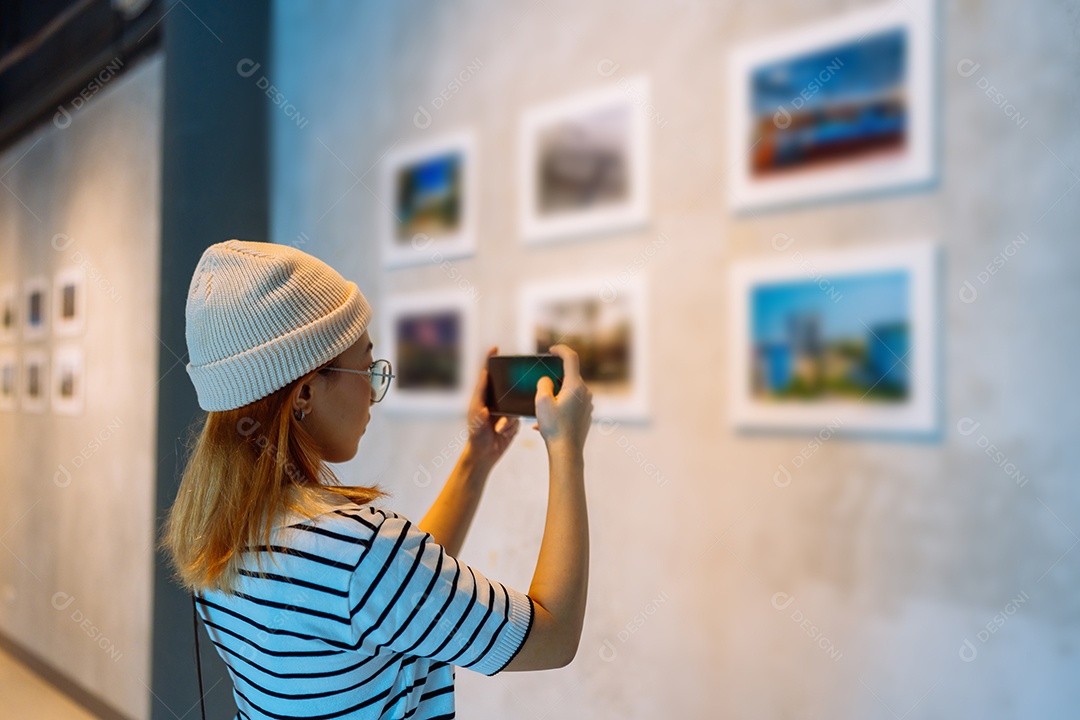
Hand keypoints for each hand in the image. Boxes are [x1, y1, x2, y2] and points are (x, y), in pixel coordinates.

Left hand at [466, 346, 520, 464]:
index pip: (487, 375)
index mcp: (483, 397)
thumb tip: (483, 388)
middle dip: (509, 391)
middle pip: (505, 388)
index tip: (494, 348)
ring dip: (507, 420)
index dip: (489, 361)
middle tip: (509, 395)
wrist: (485, 454)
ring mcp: (505, 411)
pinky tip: (503, 433)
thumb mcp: (475, 418)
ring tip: (499, 429)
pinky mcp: (513, 421)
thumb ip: (480, 404)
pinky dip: (511, 426)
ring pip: (514, 406)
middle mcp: (495, 401)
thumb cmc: (476, 435)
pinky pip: (518, 419)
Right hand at [534, 344, 592, 453]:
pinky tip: (546, 422)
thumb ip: (543, 384)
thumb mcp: (542, 401)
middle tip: (540, 386)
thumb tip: (547, 380)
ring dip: (554, 397)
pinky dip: (558, 408)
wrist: (567, 452)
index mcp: (575, 386)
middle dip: (554, 379)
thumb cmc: (554, 427)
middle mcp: (585, 393)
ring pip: (569, 392)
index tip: (552, 350)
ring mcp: (587, 405)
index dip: (561, 350)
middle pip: (569, 377)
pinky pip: (571, 405)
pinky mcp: (585, 415)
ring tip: (540, 411)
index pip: (571, 358)